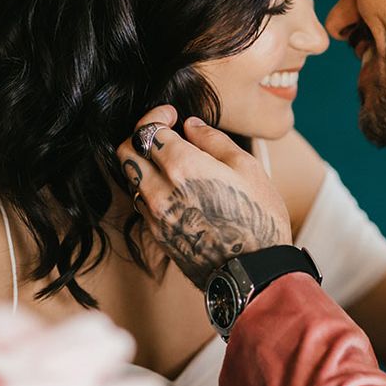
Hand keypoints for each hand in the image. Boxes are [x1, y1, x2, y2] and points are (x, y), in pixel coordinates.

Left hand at [116, 106, 291, 288]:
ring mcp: (155, 215)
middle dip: (141, 136)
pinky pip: (142, 202)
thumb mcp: (247, 167)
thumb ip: (214, 141)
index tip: (171, 115)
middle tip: (164, 134)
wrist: (254, 270)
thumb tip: (191, 126)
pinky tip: (177, 190)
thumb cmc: (259, 217)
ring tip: (172, 163)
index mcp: (183, 167)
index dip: (157, 116)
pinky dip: (152, 188)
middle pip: (126, 152)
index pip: (149, 130)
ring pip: (131, 178)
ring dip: (145, 164)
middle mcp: (160, 190)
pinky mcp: (157, 235)